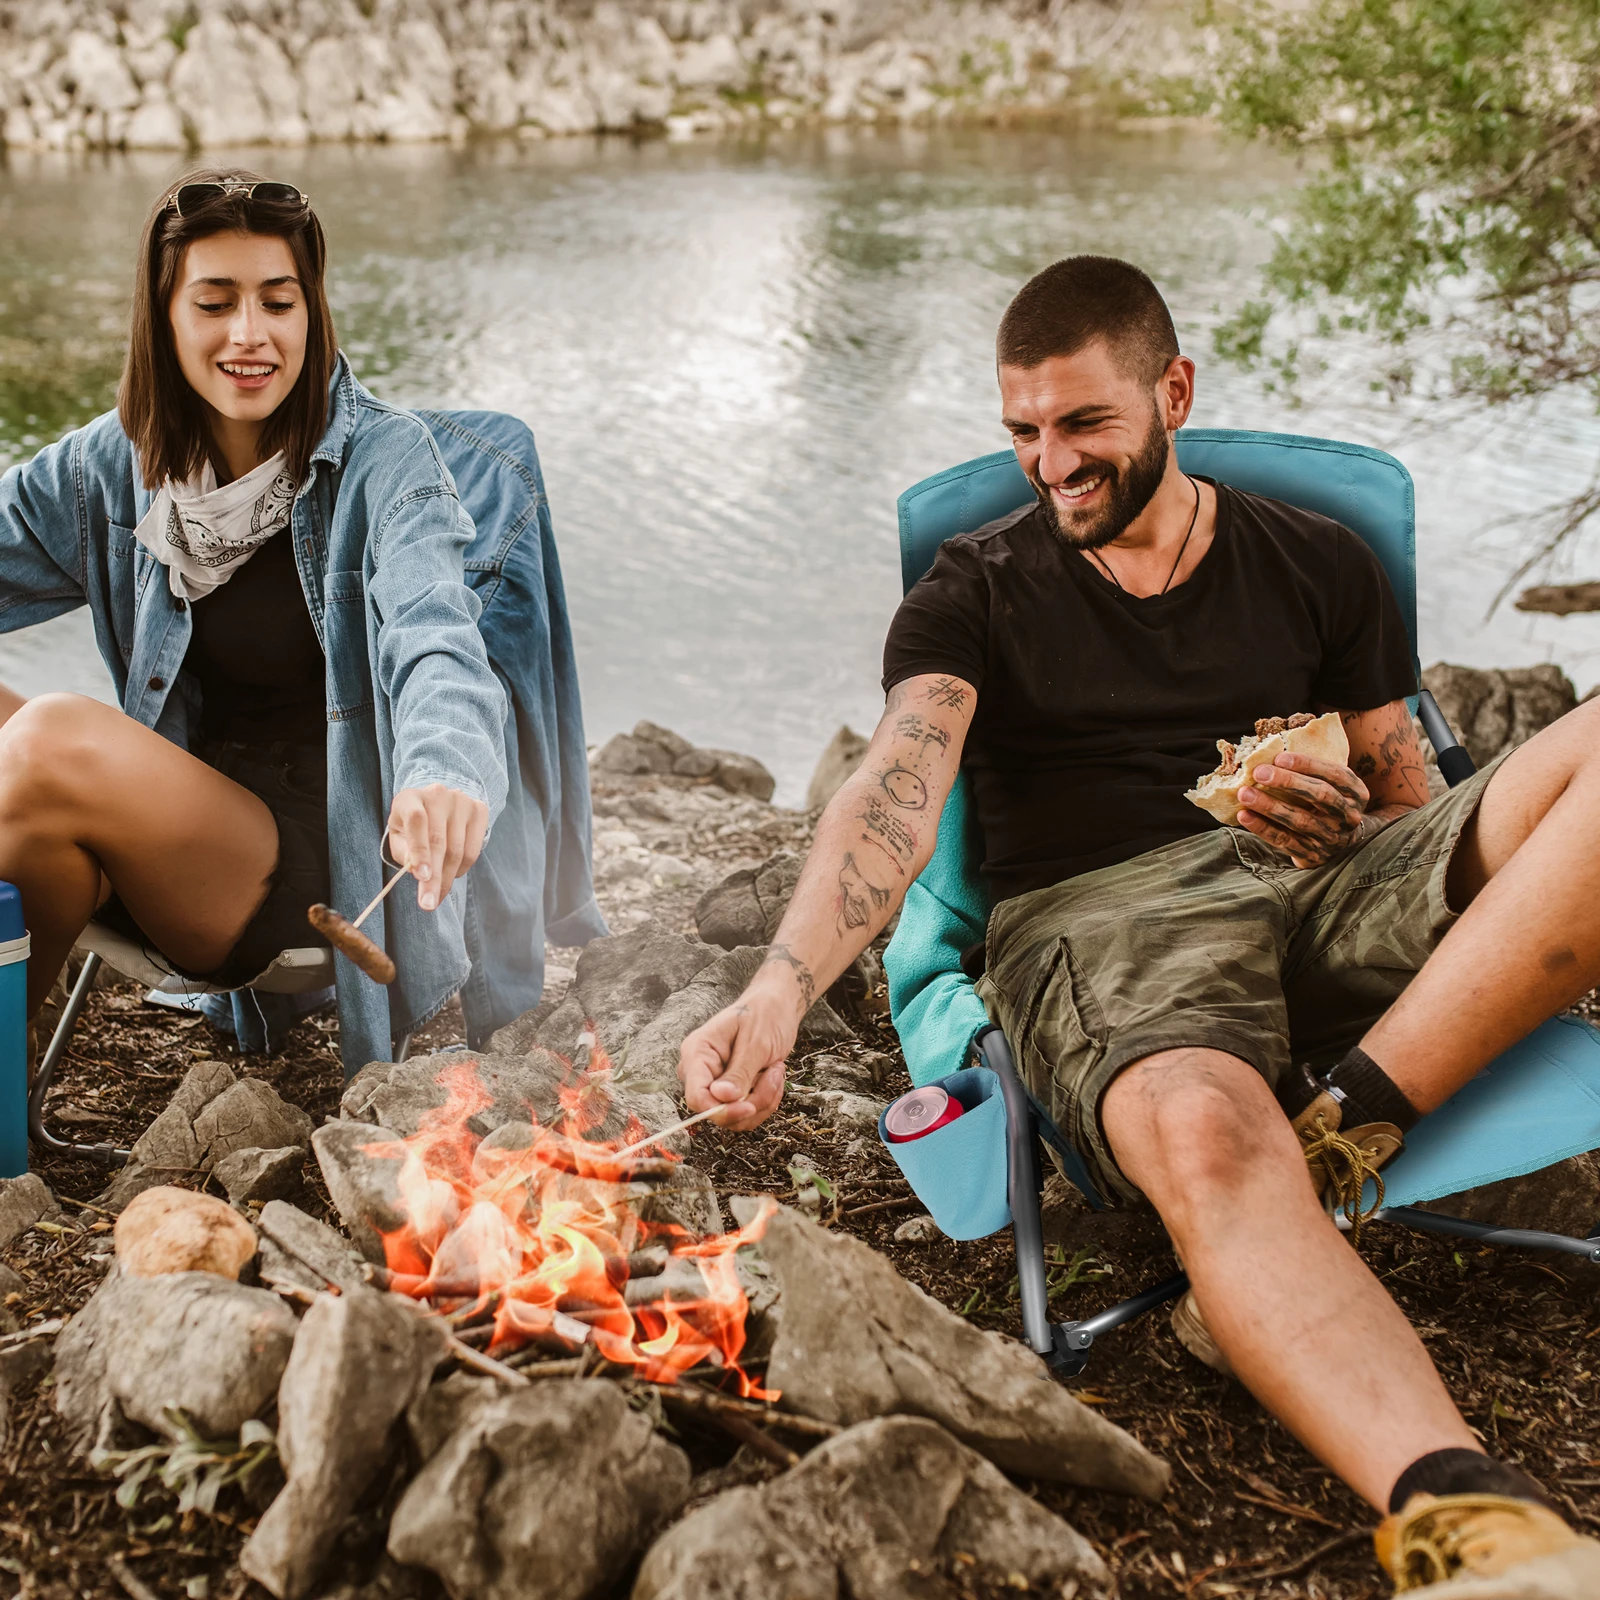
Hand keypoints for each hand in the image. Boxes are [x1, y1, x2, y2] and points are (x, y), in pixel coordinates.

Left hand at [385, 783, 488, 910]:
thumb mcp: (399, 837)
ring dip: (447, 878)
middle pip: (439, 842)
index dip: (420, 850)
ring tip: (438, 893)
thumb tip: (420, 872)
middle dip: (434, 878)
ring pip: (457, 849)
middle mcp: (438, 795)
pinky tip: (452, 873)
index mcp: (410, 798)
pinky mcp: (479, 810)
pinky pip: (473, 849)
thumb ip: (405, 853)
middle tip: (429, 904)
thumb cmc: (412, 827)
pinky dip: (462, 868)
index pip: (417, 821)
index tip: (422, 878)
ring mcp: (462, 801)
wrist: (438, 805)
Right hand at [678, 979, 799, 1131]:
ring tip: (776, 1070)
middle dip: (752, 1101)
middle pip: (717, 1111)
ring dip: (763, 1100)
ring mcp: (716, 1083)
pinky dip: (766, 1100)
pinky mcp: (732, 1092)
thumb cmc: (765, 1013)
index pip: (696, 1096)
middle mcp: (701, 1072)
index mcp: (698, 1052)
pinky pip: (747, 1113)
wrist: (777, 1006)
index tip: (750, 1106)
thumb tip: (722, 1098)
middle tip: (774, 1074)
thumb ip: (739, 1071)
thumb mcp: (756, 1041)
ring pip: (735, 1118)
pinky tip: (774, 1076)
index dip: (721, 1109)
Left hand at [1236, 750, 1370, 867]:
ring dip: (1270, 806)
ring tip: (1245, 793)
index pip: (1336, 774)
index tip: (1279, 757)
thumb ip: (1313, 772)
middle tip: (1259, 772)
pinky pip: (1285, 841)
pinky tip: (1244, 815)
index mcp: (1356, 792)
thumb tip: (1270, 751)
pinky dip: (1263, 828)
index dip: (1308, 764)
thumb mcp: (1333, 787)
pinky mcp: (1313, 855)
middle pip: (1321, 796)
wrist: (1343, 846)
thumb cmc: (1328, 805)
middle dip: (1288, 782)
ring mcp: (1332, 838)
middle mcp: (1348, 816)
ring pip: (1300, 820)